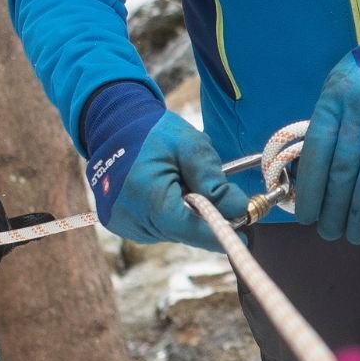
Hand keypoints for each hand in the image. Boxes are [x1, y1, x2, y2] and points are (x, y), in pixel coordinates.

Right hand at [82, 82, 247, 248]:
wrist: (113, 124)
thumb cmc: (153, 132)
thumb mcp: (189, 146)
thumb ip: (213, 179)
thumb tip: (238, 208)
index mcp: (145, 195)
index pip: (188, 228)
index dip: (217, 234)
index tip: (246, 235)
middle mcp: (129, 216)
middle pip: (181, 232)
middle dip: (205, 220)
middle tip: (223, 198)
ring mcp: (121, 223)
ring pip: (171, 232)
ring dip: (185, 216)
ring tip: (181, 183)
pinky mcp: (120, 224)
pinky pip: (156, 227)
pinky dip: (169, 215)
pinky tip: (167, 191)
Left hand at [292, 4, 359, 243]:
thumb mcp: (341, 92)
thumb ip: (330, 127)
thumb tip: (312, 179)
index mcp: (334, 98)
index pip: (317, 151)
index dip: (311, 188)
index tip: (307, 215)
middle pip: (342, 169)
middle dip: (334, 208)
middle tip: (330, 232)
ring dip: (358, 212)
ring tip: (353, 232)